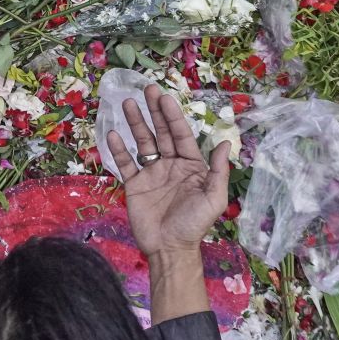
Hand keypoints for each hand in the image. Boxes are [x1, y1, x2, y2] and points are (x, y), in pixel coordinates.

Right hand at [105, 85, 230, 259]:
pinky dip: (119, 149)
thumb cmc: (194, 225)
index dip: (173, 116)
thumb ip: (219, 171)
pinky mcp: (134, 185)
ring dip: (135, 123)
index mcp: (191, 165)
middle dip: (154, 111)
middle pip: (161, 133)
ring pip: (142, 142)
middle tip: (146, 89)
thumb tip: (227, 143)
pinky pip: (126, 164)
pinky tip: (112, 134)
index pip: (180, 135)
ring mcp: (151, 174)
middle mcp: (171, 165)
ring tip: (127, 103)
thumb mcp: (213, 199)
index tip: (164, 98)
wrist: (169, 249)